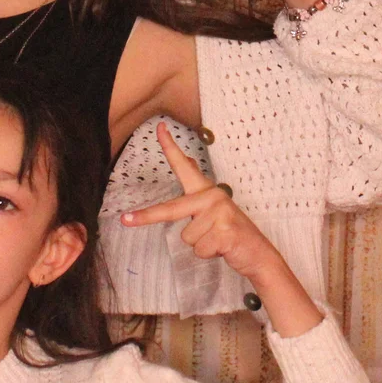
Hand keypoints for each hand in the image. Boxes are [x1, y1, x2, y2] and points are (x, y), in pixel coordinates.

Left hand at [118, 124, 322, 337]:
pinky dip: (209, 254)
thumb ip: (195, 188)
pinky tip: (223, 248)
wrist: (257, 253)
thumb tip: (185, 159)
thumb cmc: (228, 232)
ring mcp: (220, 213)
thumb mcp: (212, 207)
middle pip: (171, 209)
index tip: (159, 128)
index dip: (170, 146)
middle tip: (124, 220)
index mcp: (206, 191)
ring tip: (216, 240)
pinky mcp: (225, 231)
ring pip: (187, 237)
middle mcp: (212, 196)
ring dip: (200, 245)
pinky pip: (199, 249)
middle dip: (146, 217)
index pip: (185, 165)